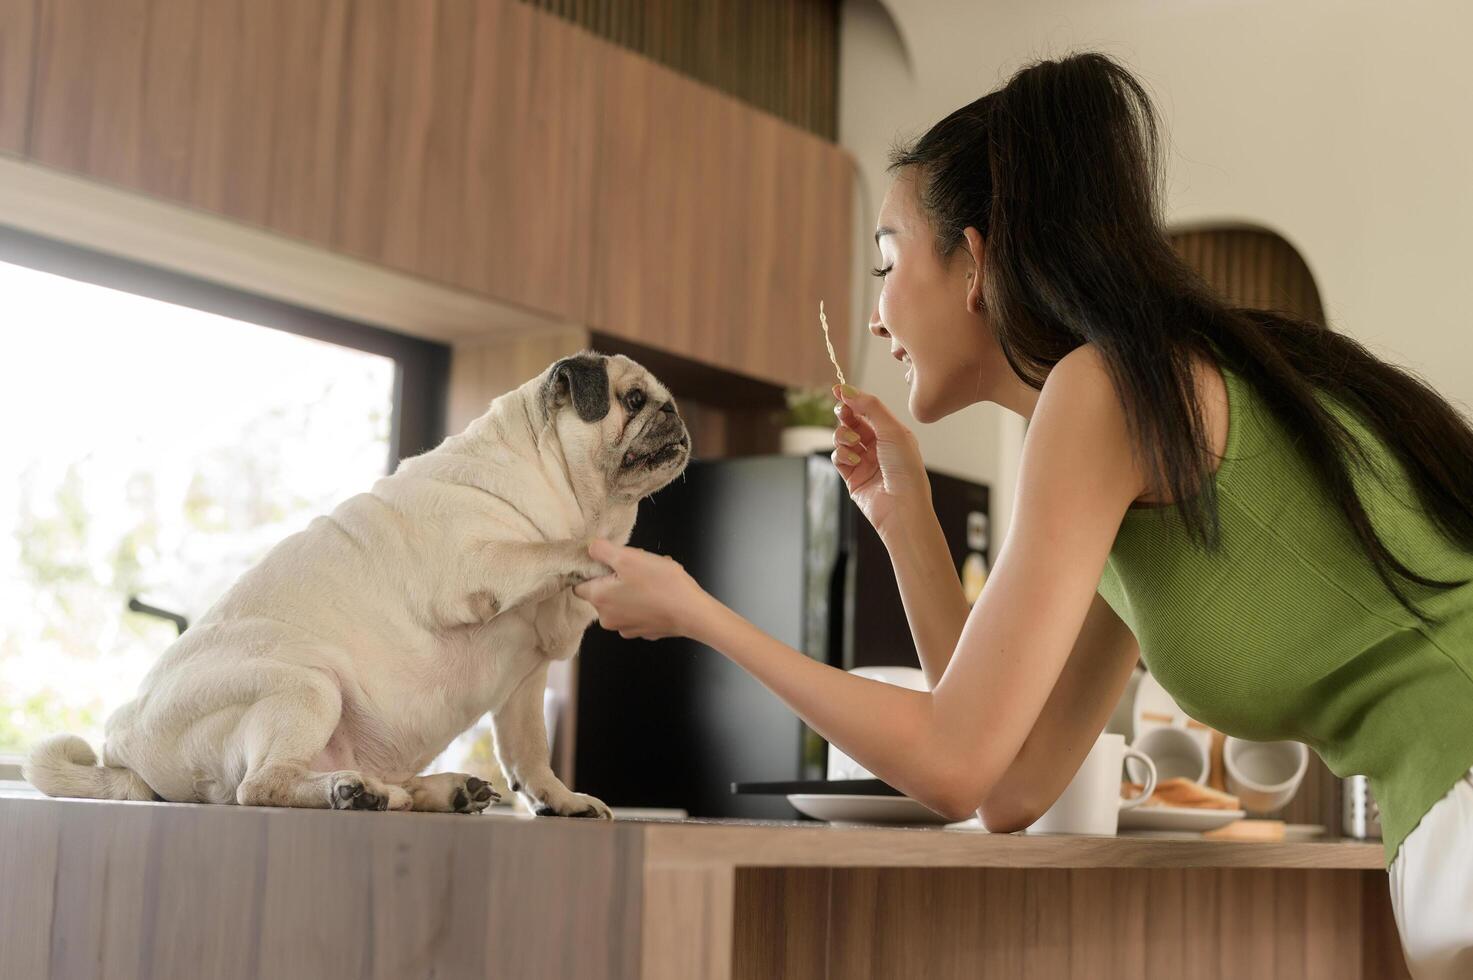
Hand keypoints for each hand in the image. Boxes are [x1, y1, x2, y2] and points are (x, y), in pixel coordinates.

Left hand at [572, 539, 709, 639]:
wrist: (692, 612)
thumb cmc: (661, 585)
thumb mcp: (628, 557)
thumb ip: (602, 550)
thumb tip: (590, 548)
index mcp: (599, 599)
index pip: (579, 585)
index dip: (592, 570)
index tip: (610, 562)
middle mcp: (608, 618)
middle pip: (603, 592)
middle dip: (618, 577)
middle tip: (638, 566)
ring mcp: (626, 627)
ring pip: (622, 601)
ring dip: (633, 588)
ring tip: (653, 578)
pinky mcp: (644, 631)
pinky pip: (638, 611)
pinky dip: (646, 602)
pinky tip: (660, 593)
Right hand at [830, 384, 929, 535]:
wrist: (901, 506)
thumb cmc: (905, 469)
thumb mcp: (892, 430)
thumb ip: (870, 407)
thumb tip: (848, 390)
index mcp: (893, 433)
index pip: (869, 410)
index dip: (853, 399)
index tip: (838, 389)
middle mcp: (878, 446)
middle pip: (853, 422)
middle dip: (845, 415)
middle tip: (842, 411)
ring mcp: (864, 461)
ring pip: (843, 438)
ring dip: (843, 435)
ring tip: (853, 441)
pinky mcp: (852, 477)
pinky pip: (838, 457)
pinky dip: (842, 454)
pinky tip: (853, 459)